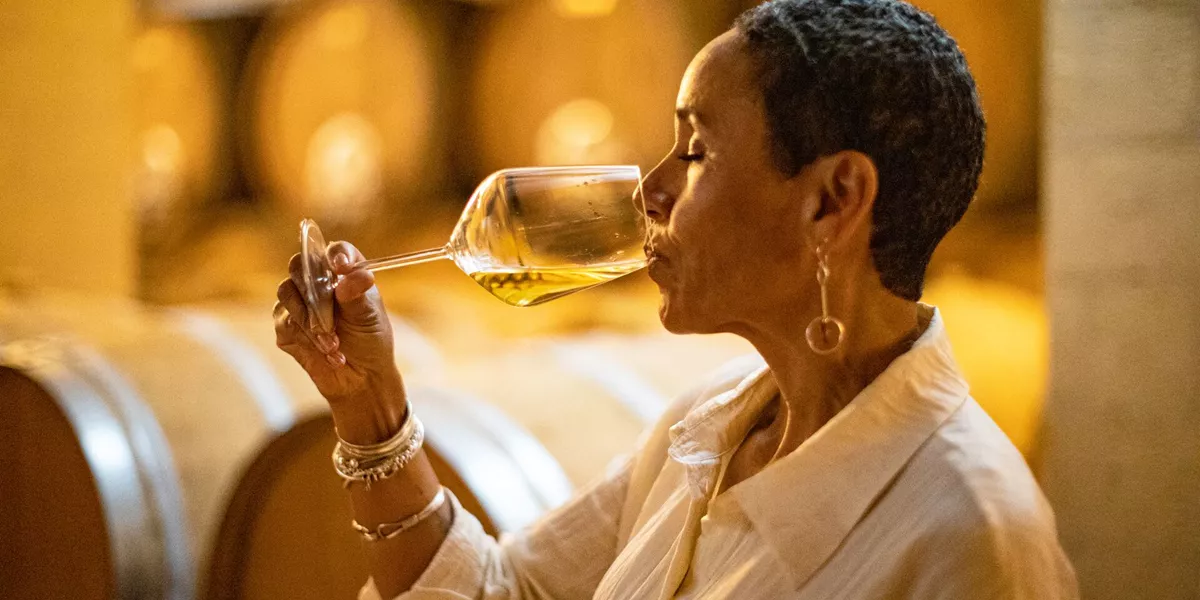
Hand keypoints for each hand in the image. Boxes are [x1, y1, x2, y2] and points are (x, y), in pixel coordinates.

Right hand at [274, 242, 406, 439]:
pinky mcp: (286, 326)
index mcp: (343, 273)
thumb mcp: (371, 317)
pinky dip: (308, 338)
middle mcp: (317, 283)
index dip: (334, 254)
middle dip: (314, 288)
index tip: (341, 267)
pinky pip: (285, 322)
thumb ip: (358, 295)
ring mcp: (297, 303)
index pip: (334, 250)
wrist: (361, 378)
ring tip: (335, 342)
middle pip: (300, 265)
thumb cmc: (370, 341)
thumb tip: (348, 276)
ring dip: (312, 319)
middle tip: (331, 310)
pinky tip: (328, 351)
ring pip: (288, 293)